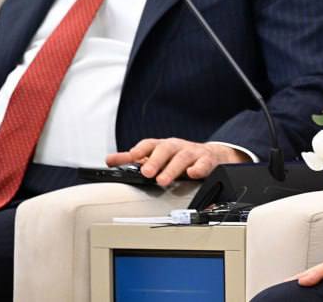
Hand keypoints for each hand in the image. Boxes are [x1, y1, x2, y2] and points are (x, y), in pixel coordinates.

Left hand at [106, 138, 247, 186]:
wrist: (212, 156)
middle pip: (166, 149)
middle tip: (146, 172)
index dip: (140, 149)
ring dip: (172, 168)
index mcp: (164, 146)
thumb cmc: (179, 158)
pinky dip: (198, 168)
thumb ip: (134, 159)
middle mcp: (177, 147)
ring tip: (163, 180)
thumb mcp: (157, 156)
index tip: (131, 156)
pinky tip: (193, 174)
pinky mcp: (208, 161)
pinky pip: (204, 163)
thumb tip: (110, 160)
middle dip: (155, 160)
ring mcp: (193, 153)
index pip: (150, 144)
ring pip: (183, 157)